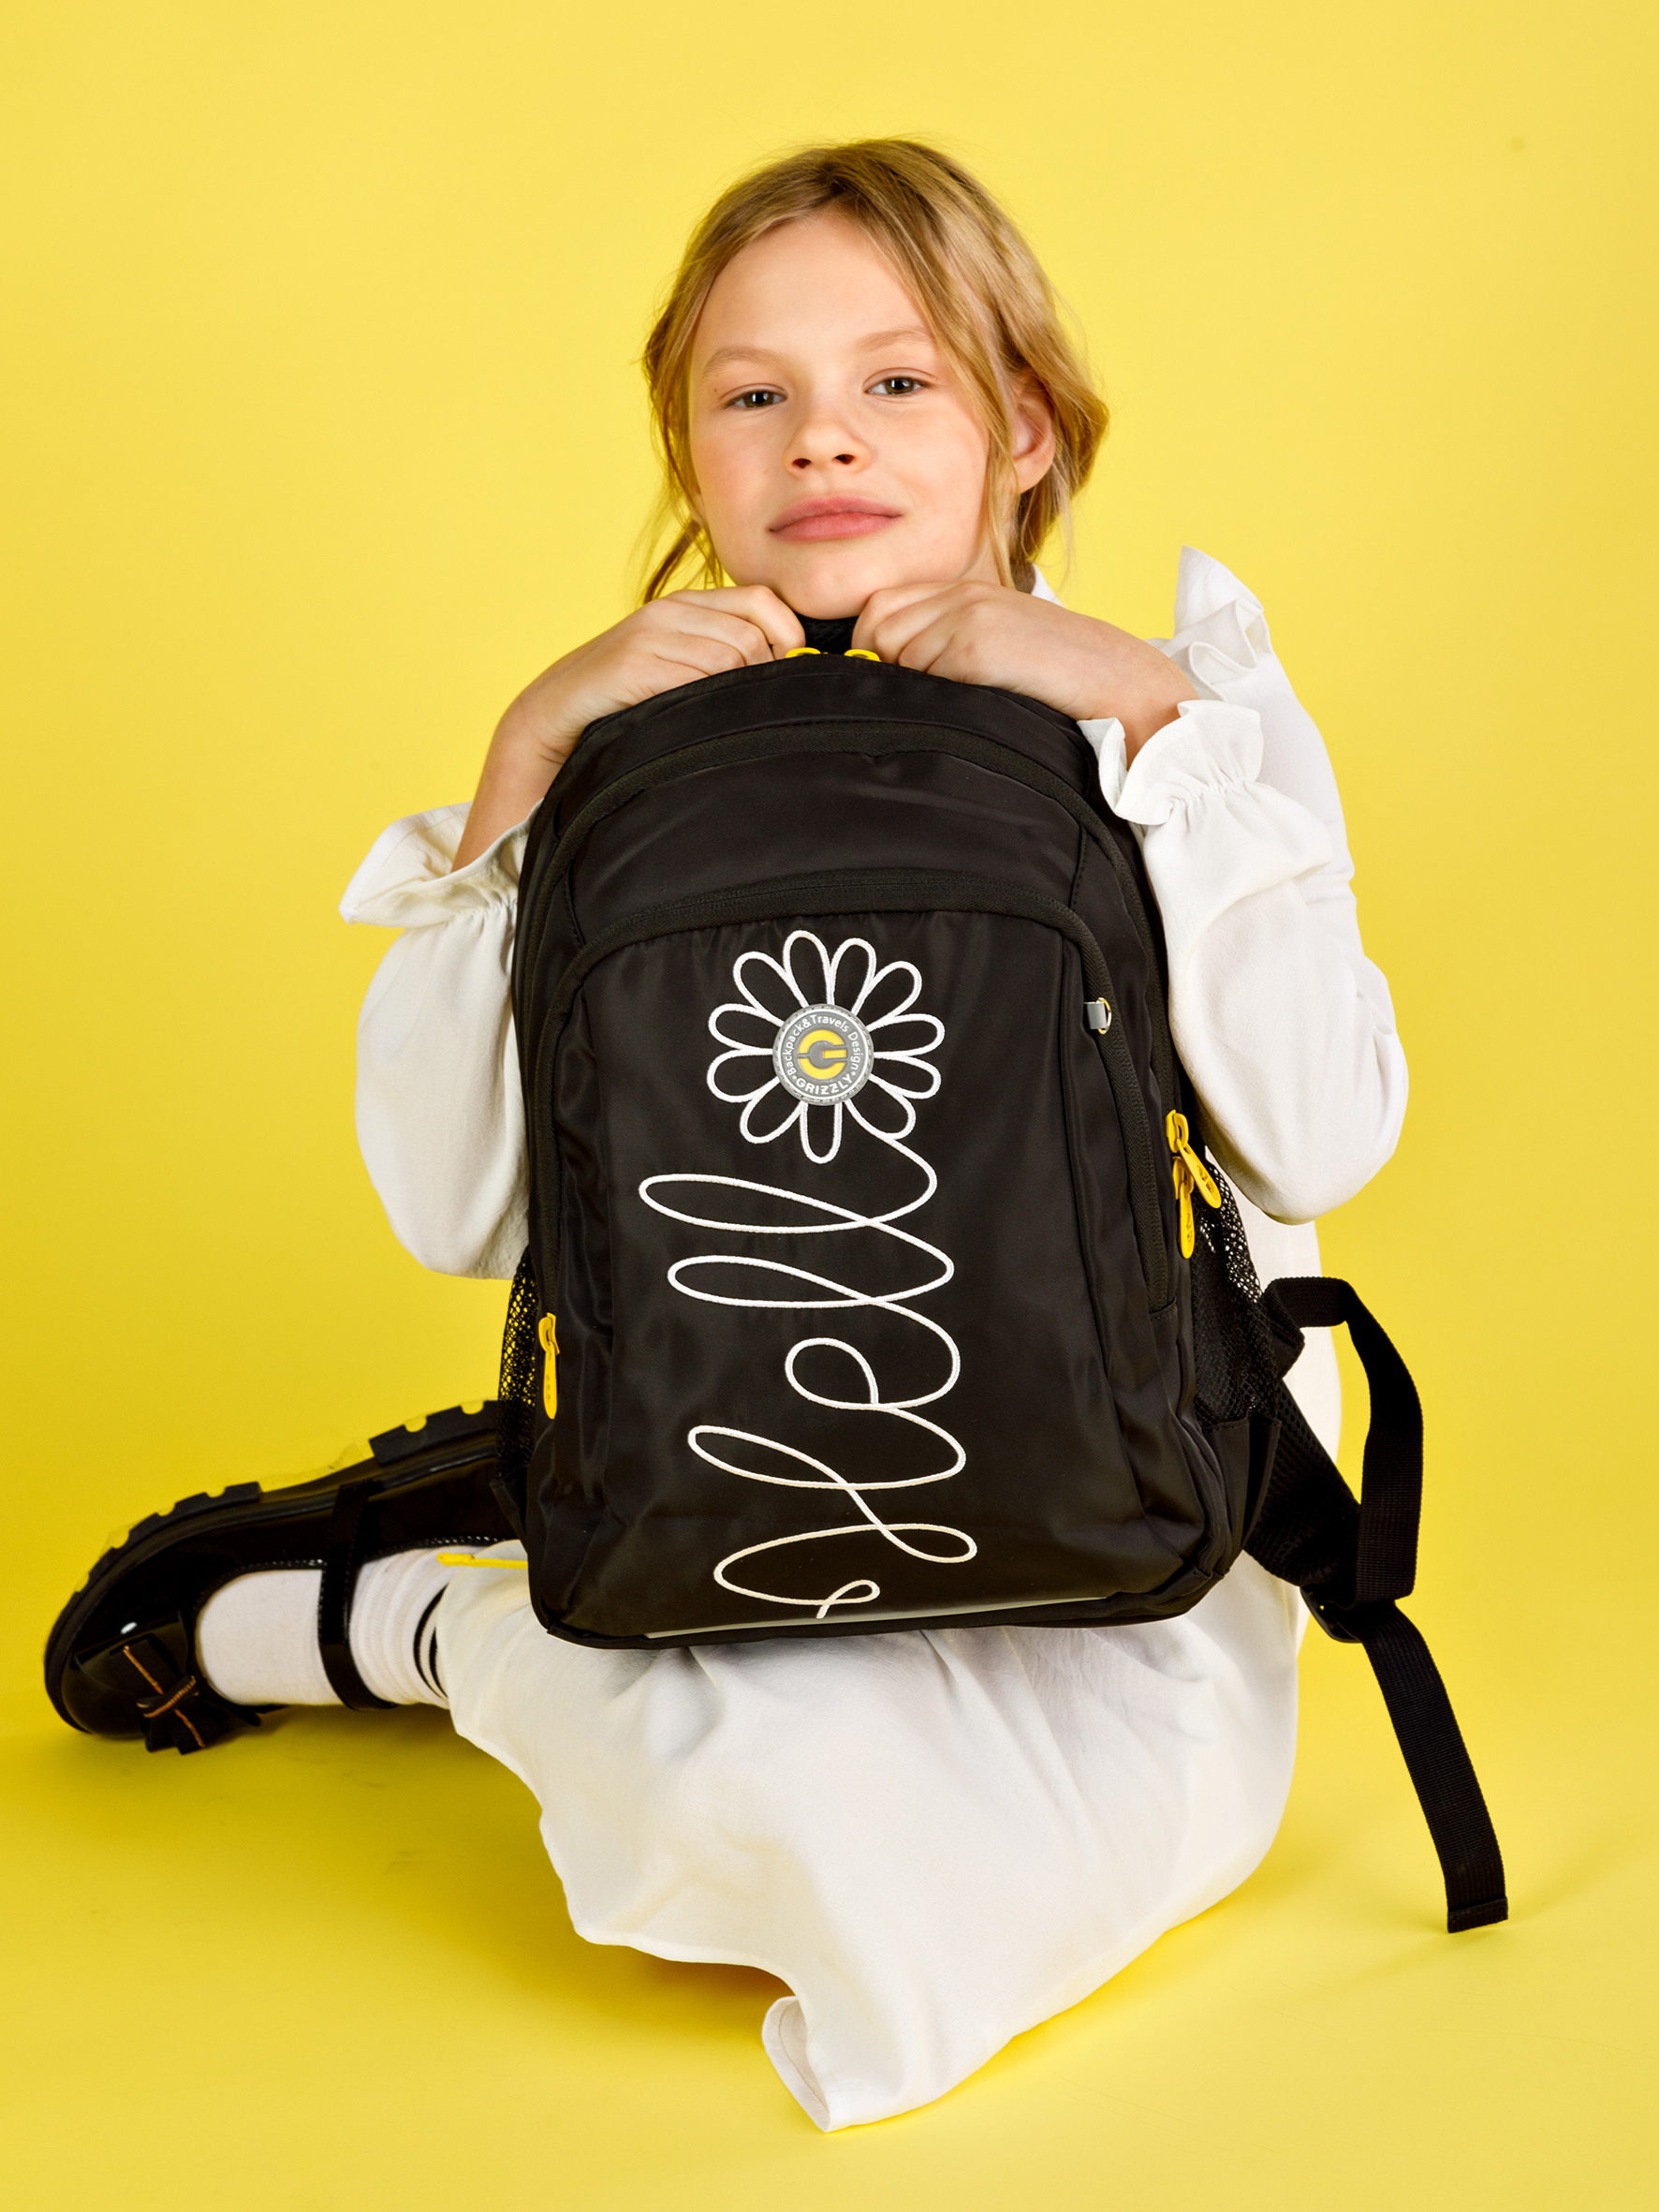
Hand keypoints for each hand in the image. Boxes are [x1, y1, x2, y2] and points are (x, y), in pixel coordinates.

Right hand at [451, 586, 803, 868]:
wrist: (556, 711)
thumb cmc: (626, 697)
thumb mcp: (678, 665)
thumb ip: (721, 657)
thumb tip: (788, 673)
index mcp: (687, 604)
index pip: (764, 600)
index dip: (787, 636)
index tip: (781, 674)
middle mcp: (671, 610)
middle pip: (754, 636)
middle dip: (764, 677)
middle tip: (750, 711)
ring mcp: (651, 634)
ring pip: (731, 658)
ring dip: (735, 696)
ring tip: (720, 720)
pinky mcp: (633, 663)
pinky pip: (697, 678)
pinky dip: (707, 704)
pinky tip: (695, 721)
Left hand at [852, 580, 1195, 763]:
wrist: (1114, 678)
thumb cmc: (1057, 676)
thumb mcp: (1000, 645)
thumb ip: (949, 646)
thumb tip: (886, 676)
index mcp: (966, 592)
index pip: (880, 606)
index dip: (870, 645)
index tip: (885, 678)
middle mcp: (962, 595)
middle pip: (876, 625)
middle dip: (878, 664)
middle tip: (908, 697)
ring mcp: (968, 615)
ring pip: (893, 652)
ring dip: (908, 685)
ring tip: (949, 702)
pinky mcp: (977, 643)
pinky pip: (920, 670)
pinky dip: (930, 694)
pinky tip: (963, 703)